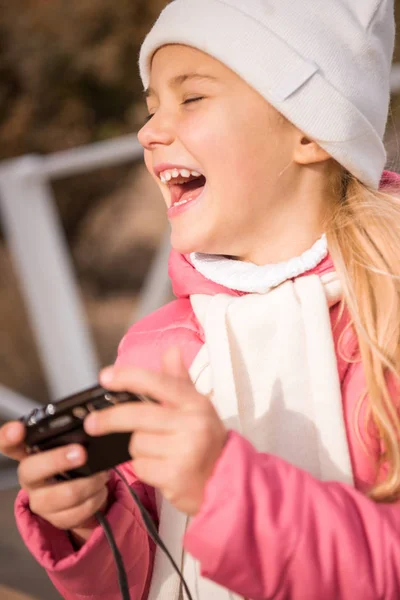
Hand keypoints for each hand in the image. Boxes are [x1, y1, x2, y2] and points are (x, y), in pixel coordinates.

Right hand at [0, 421, 108, 542]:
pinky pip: (77, 512)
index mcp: (29, 454)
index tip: (18, 430)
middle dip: (58, 460)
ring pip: (65, 494)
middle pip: (32, 469)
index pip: (8, 444)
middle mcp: (29, 477)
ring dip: (89, 483)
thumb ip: (69, 434)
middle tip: (81, 453)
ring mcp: (39, 500)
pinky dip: (95, 499)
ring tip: (101, 474)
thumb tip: (91, 421)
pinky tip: (99, 490)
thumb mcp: (67, 445)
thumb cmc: (71, 461)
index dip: (8, 437)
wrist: (78, 492)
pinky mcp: (54, 518)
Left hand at [84, 346, 227, 515]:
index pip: (159, 383)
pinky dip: (144, 467)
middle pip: (138, 415)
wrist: (226, 478)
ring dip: (139, 448)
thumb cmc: (206, 439)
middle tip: (91, 423)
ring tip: (158, 451)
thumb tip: (171, 351)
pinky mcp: (176, 476)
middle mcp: (193, 424)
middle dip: (110, 419)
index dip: (129, 377)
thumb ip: (178, 381)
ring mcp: (185, 451)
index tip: (105, 377)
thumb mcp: (197, 407)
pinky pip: (141, 466)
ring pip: (137, 443)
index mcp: (196, 403)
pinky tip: (161, 468)